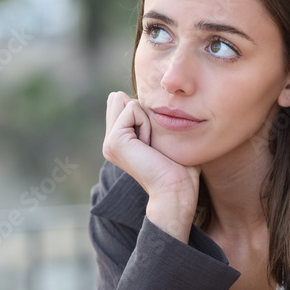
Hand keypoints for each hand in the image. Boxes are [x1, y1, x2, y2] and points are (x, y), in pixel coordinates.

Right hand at [102, 92, 200, 241]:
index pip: (123, 101)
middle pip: (119, 98)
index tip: (155, 141)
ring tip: (151, 144)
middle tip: (152, 141)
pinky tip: (149, 145)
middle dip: (142, 111)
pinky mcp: (114, 141)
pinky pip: (132, 108)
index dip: (145, 112)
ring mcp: (109, 142)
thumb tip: (149, 98)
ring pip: (125, 101)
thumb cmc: (179, 168)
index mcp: (119, 141)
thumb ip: (150, 118)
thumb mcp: (162, 136)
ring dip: (146, 117)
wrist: (176, 191)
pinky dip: (146, 122)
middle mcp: (110, 141)